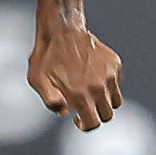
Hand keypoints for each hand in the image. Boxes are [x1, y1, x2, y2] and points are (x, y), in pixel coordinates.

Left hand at [28, 14, 122, 131]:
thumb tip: (64, 112)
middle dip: (96, 115)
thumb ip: (51, 101)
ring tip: (91, 94)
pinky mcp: (115, 64)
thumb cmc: (46, 56)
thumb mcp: (38, 81)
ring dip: (105, 102)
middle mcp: (99, 88)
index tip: (78, 119)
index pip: (94, 124)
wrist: (61, 29)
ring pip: (116, 101)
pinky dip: (109, 84)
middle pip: (107, 115)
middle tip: (85, 107)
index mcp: (81, 96)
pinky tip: (93, 76)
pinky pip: (117, 82)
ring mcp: (110, 75)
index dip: (85, 126)